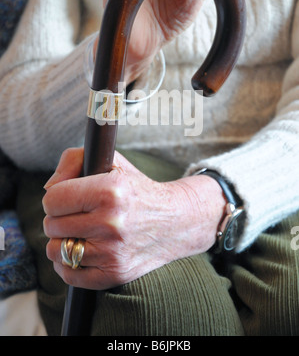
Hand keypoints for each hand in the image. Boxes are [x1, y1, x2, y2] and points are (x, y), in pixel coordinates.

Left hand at [43, 147, 225, 289]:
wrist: (175, 221)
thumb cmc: (135, 188)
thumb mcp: (112, 161)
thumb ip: (73, 160)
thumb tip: (48, 189)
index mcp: (109, 191)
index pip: (52, 199)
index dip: (57, 197)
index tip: (70, 197)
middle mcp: (111, 223)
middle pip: (51, 225)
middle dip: (60, 218)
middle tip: (80, 214)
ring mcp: (113, 252)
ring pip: (56, 251)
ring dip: (63, 241)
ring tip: (82, 231)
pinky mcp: (115, 274)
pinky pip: (69, 275)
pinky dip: (69, 264)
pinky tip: (84, 250)